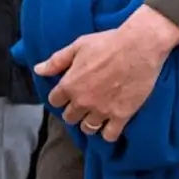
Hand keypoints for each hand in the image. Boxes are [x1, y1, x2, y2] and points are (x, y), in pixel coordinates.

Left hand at [36, 5, 178, 142]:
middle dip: (74, 112)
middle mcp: (82, 101)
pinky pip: (110, 135)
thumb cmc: (107, 43)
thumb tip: (38, 70)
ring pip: (88, 128)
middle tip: (83, 105)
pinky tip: (111, 125)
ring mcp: (102, 110)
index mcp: (69, 85)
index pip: (54, 101)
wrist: (139, 47)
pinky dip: (108, 133)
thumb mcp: (77, 46)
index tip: (67, 95)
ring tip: (95, 115)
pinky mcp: (122, 115)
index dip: (60, 98)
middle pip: (69, 118)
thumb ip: (57, 61)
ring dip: (89, 123)